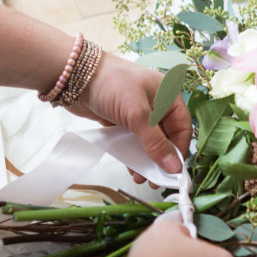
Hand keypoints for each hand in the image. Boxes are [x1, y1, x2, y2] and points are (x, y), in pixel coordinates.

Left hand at [75, 53, 190, 179]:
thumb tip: (174, 168)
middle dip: (160, 158)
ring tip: (140, 177)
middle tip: (155, 180)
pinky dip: (133, 153)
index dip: (179, 150)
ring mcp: (138, 111)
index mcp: (168, 94)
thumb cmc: (112, 85)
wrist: (73, 75)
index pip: (182, 127)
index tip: (172, 173)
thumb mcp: (138, 114)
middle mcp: (156, 103)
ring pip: (148, 140)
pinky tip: (131, 167)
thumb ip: (156, 143)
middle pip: (166, 136)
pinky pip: (133, 140)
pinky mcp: (122, 118)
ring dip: (146, 159)